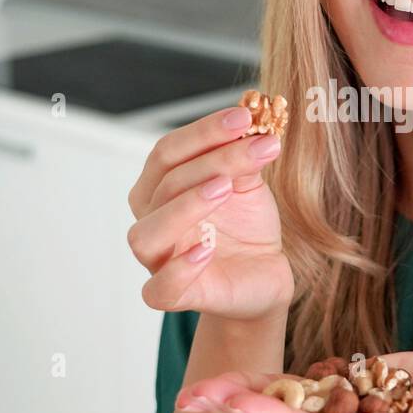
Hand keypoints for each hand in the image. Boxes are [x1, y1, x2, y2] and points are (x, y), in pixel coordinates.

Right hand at [126, 106, 293, 320]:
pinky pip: (159, 289)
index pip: (168, 151)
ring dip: (185, 206)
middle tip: (256, 146)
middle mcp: (151, 219)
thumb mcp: (249, 186)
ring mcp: (158, 259)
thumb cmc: (246, 227)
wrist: (264, 276)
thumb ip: (243, 158)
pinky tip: (207, 248)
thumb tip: (251, 122)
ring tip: (225, 188)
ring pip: (149, 233)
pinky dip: (179, 268)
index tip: (246, 117)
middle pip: (165, 183)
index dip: (204, 131)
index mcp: (160, 187)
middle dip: (213, 159)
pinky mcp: (174, 295)